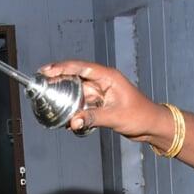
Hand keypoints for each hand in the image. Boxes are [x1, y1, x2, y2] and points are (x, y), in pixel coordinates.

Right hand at [36, 59, 173, 139]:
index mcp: (108, 77)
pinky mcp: (101, 105)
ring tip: (50, 100)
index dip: (62, 67)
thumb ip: (93, 118)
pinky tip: (67, 119)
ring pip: (78, 92)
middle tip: (42, 82)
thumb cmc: (140, 116)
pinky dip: (75, 110)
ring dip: (66, 97)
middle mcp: (103, 82)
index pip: (81, 67)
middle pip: (76, 77)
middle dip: (59, 79)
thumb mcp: (115, 117)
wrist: (151, 126)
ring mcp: (101, 93)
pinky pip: (83, 104)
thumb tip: (73, 122)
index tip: (47, 70)